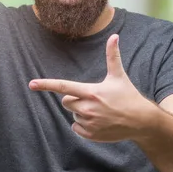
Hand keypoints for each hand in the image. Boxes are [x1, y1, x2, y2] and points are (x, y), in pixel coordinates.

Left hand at [29, 34, 154, 141]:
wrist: (141, 121)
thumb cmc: (128, 96)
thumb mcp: (119, 76)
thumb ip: (113, 56)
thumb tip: (114, 36)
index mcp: (91, 92)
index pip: (64, 87)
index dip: (46, 84)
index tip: (31, 84)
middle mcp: (88, 108)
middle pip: (67, 102)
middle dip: (75, 100)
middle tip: (93, 99)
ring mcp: (89, 123)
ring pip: (73, 115)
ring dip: (82, 113)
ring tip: (100, 111)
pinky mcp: (91, 134)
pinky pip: (76, 128)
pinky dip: (83, 125)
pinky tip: (99, 121)